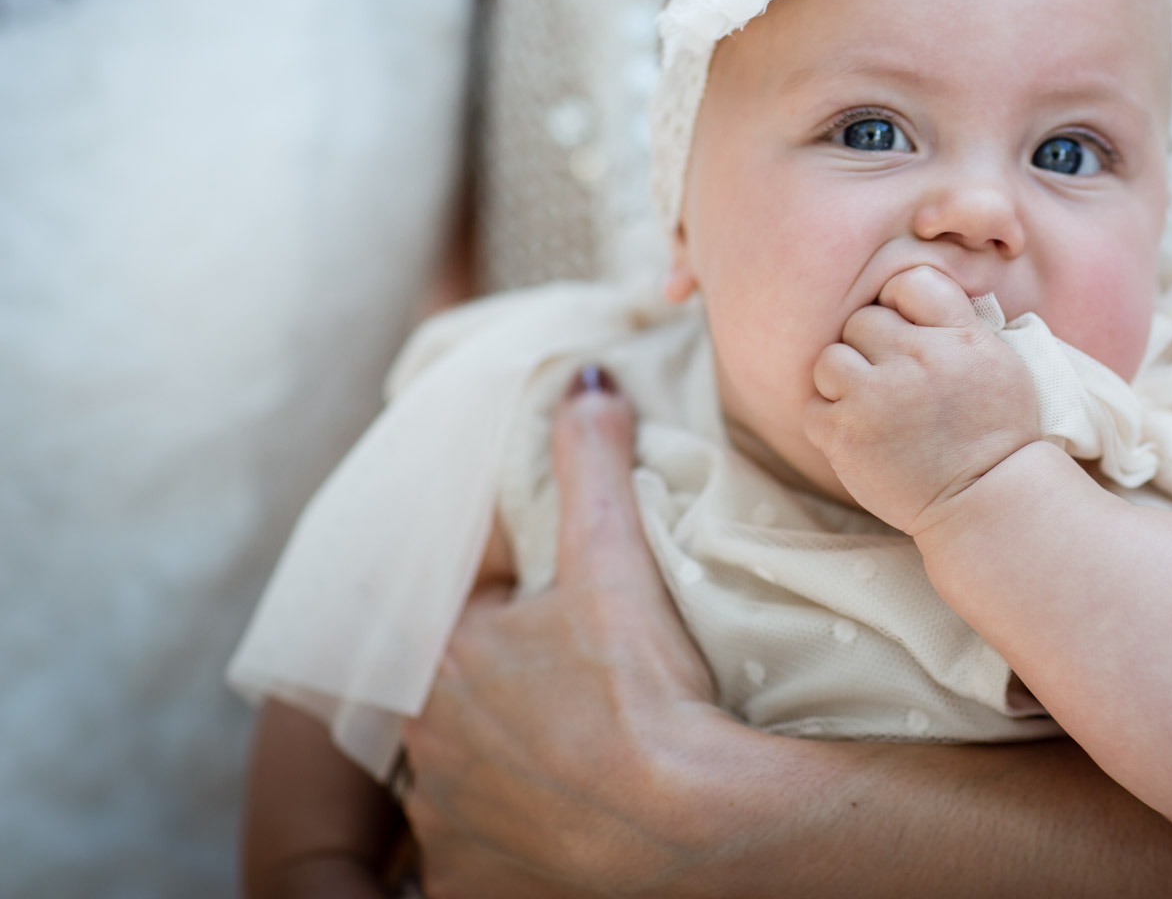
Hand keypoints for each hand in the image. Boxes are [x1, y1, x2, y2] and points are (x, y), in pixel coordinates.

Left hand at [399, 367, 730, 897]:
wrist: (686, 824)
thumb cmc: (642, 690)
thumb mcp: (614, 559)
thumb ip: (591, 462)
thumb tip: (585, 382)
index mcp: (441, 659)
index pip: (460, 608)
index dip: (512, 597)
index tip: (563, 604)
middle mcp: (426, 746)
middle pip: (455, 694)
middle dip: (501, 680)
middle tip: (572, 677)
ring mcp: (448, 825)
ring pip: (463, 777)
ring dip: (500, 761)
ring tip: (573, 751)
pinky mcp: (475, 884)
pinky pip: (480, 856)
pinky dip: (513, 837)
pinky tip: (562, 822)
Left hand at [805, 266, 1040, 534]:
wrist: (986, 501)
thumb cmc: (995, 433)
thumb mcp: (998, 361)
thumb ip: (957, 323)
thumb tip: (911, 292)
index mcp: (959, 336)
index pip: (909, 282)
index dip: (901, 305)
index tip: (909, 333)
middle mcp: (917, 358)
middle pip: (863, 321)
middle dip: (872, 349)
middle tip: (893, 383)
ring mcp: (878, 396)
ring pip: (830, 359)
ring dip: (844, 382)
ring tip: (872, 408)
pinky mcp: (846, 434)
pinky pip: (813, 406)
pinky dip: (830, 420)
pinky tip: (860, 435)